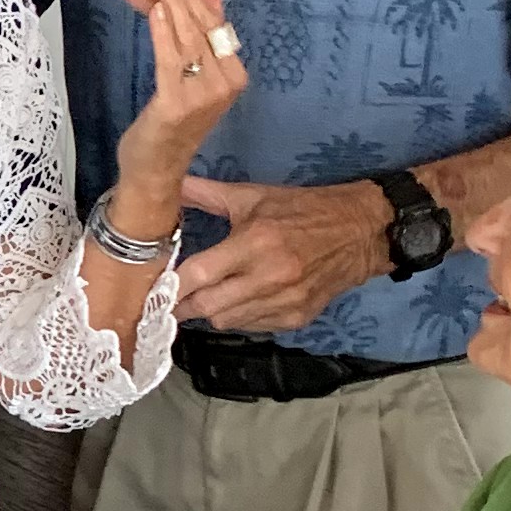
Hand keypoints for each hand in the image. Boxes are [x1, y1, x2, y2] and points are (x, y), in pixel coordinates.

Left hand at [109, 0, 249, 201]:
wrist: (156, 169)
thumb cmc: (173, 120)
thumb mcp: (188, 72)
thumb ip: (199, 33)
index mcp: (234, 73)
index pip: (214, 25)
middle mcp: (226, 83)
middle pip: (202, 29)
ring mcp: (204, 96)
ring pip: (187, 41)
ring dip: (171, 6)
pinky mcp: (178, 105)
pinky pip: (171, 62)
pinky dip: (164, 35)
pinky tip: (157, 12)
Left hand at [175, 172, 391, 331]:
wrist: (362, 232)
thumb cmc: (303, 209)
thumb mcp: (253, 196)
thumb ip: (206, 194)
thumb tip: (166, 183)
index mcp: (256, 242)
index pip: (200, 275)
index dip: (170, 286)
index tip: (149, 287)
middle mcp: (270, 277)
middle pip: (208, 306)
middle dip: (183, 304)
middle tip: (166, 298)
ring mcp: (285, 302)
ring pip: (226, 321)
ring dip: (209, 311)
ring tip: (201, 296)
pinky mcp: (297, 318)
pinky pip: (252, 327)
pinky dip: (237, 317)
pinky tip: (236, 299)